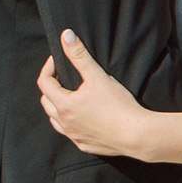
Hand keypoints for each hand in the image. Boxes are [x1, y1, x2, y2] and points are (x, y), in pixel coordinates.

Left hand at [37, 29, 151, 159]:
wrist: (137, 135)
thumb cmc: (119, 106)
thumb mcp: (98, 76)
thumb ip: (80, 55)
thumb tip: (66, 36)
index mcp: (64, 105)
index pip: (45, 83)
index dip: (49, 67)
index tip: (58, 60)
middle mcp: (65, 123)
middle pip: (46, 102)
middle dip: (51, 87)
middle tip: (63, 76)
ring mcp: (74, 136)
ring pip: (55, 120)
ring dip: (57, 107)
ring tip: (70, 96)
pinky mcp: (85, 145)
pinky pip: (70, 133)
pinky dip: (70, 123)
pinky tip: (81, 117)